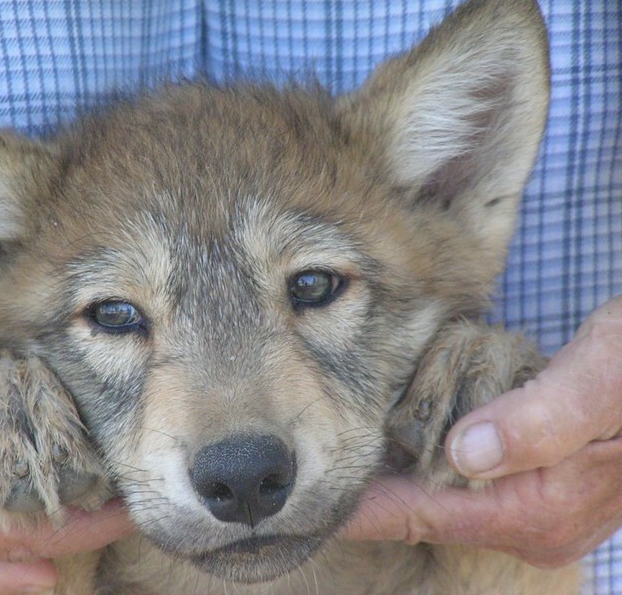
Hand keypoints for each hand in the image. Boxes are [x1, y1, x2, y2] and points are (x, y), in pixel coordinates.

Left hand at [344, 295, 621, 567]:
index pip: (424, 515)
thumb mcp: (599, 381)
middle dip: (377, 490)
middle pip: (429, 508)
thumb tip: (464, 453)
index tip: (310, 508)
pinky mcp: (541, 482)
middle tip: (318, 467)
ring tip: (348, 451)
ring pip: (447, 494)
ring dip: (402, 472)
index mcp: (539, 510)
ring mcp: (538, 506)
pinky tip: (405, 438)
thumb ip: (539, 420)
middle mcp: (535, 521)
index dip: (365, 511)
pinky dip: (433, 459)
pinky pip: (469, 480)